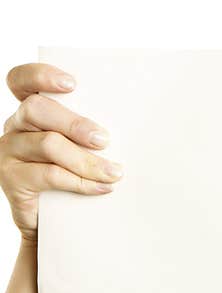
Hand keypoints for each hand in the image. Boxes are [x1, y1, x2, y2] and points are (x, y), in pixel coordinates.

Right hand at [0, 63, 123, 241]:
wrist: (52, 217)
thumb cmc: (74, 169)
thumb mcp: (82, 144)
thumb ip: (93, 129)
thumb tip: (137, 123)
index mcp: (32, 110)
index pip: (22, 80)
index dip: (41, 75)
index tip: (71, 84)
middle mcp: (15, 126)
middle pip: (36, 109)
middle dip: (74, 123)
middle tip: (104, 139)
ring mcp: (9, 152)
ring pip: (47, 144)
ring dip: (86, 159)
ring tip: (114, 172)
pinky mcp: (12, 179)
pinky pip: (47, 175)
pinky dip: (79, 181)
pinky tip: (100, 187)